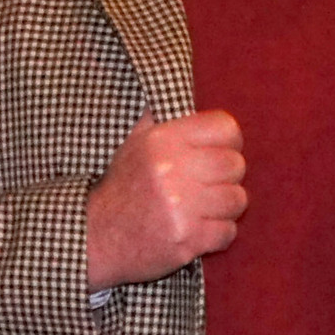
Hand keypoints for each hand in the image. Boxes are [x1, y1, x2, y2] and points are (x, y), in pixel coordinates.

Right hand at [86, 112, 246, 289]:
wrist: (97, 236)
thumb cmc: (123, 187)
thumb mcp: (134, 142)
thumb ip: (162, 118)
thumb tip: (184, 96)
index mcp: (163, 140)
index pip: (225, 127)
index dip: (228, 141)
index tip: (219, 152)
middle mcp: (172, 169)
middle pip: (235, 164)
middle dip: (228, 177)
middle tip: (210, 186)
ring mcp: (181, 207)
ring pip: (237, 199)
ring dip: (225, 207)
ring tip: (204, 209)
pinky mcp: (187, 238)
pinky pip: (229, 232)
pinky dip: (219, 234)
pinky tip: (199, 230)